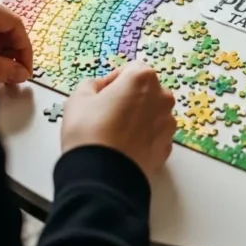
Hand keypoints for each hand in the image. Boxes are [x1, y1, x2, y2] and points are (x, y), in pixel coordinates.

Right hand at [62, 62, 176, 181]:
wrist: (101, 175)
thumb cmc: (89, 132)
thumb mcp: (78, 98)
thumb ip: (92, 85)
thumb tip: (100, 87)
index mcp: (142, 78)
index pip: (130, 69)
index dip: (114, 81)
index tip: (102, 95)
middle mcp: (161, 98)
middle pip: (146, 91)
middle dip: (130, 99)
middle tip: (107, 114)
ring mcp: (167, 124)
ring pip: (152, 114)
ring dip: (138, 119)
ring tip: (115, 134)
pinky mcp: (167, 147)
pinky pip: (154, 136)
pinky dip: (143, 139)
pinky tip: (124, 147)